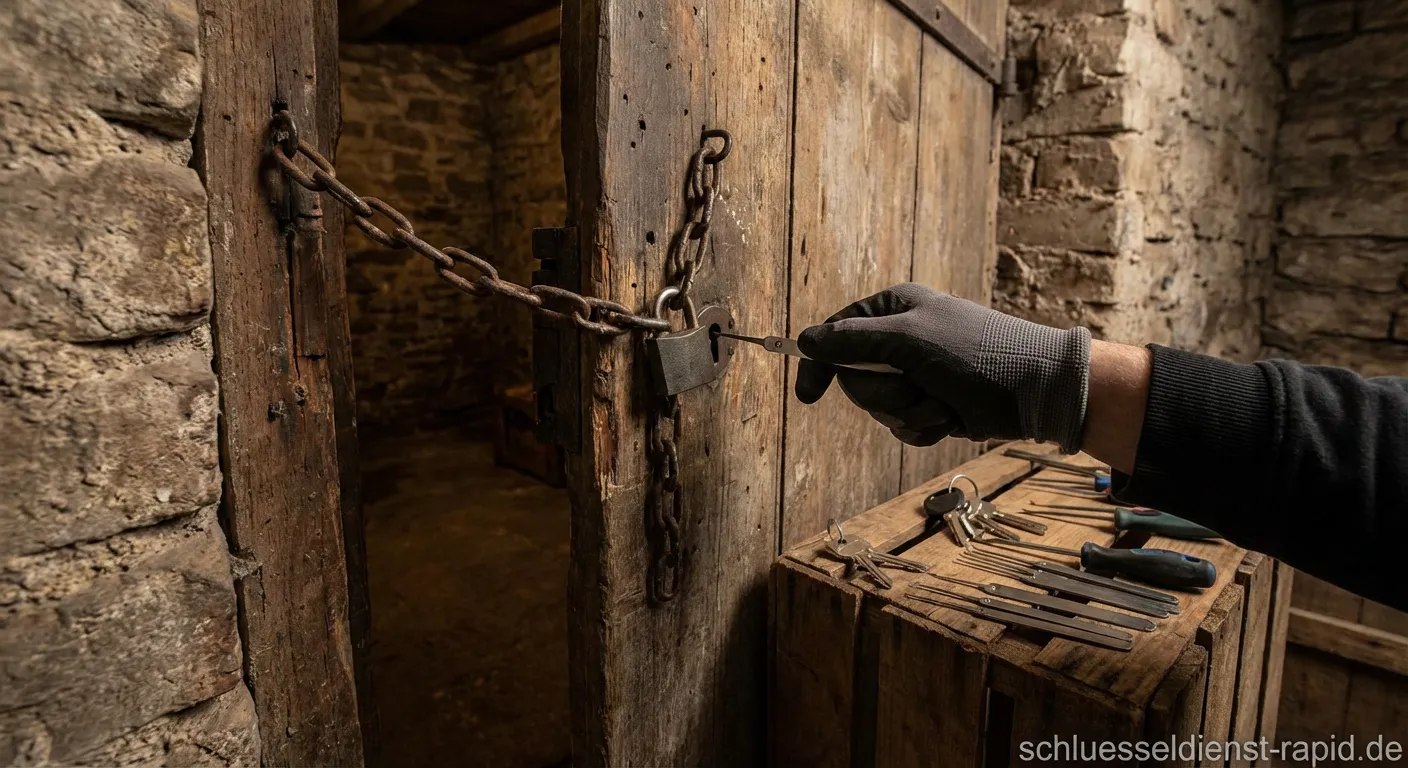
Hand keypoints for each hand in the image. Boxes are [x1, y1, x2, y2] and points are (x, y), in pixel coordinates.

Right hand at [794, 283, 1091, 452]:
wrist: (1037, 391)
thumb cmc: (977, 356)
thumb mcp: (910, 341)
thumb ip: (853, 341)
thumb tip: (805, 340)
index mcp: (895, 309)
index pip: (837, 335)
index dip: (821, 364)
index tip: (809, 396)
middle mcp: (904, 339)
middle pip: (857, 378)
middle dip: (885, 394)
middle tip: (916, 389)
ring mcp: (919, 374)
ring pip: (881, 407)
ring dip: (910, 412)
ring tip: (944, 403)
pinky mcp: (934, 404)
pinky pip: (905, 426)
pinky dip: (925, 428)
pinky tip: (951, 419)